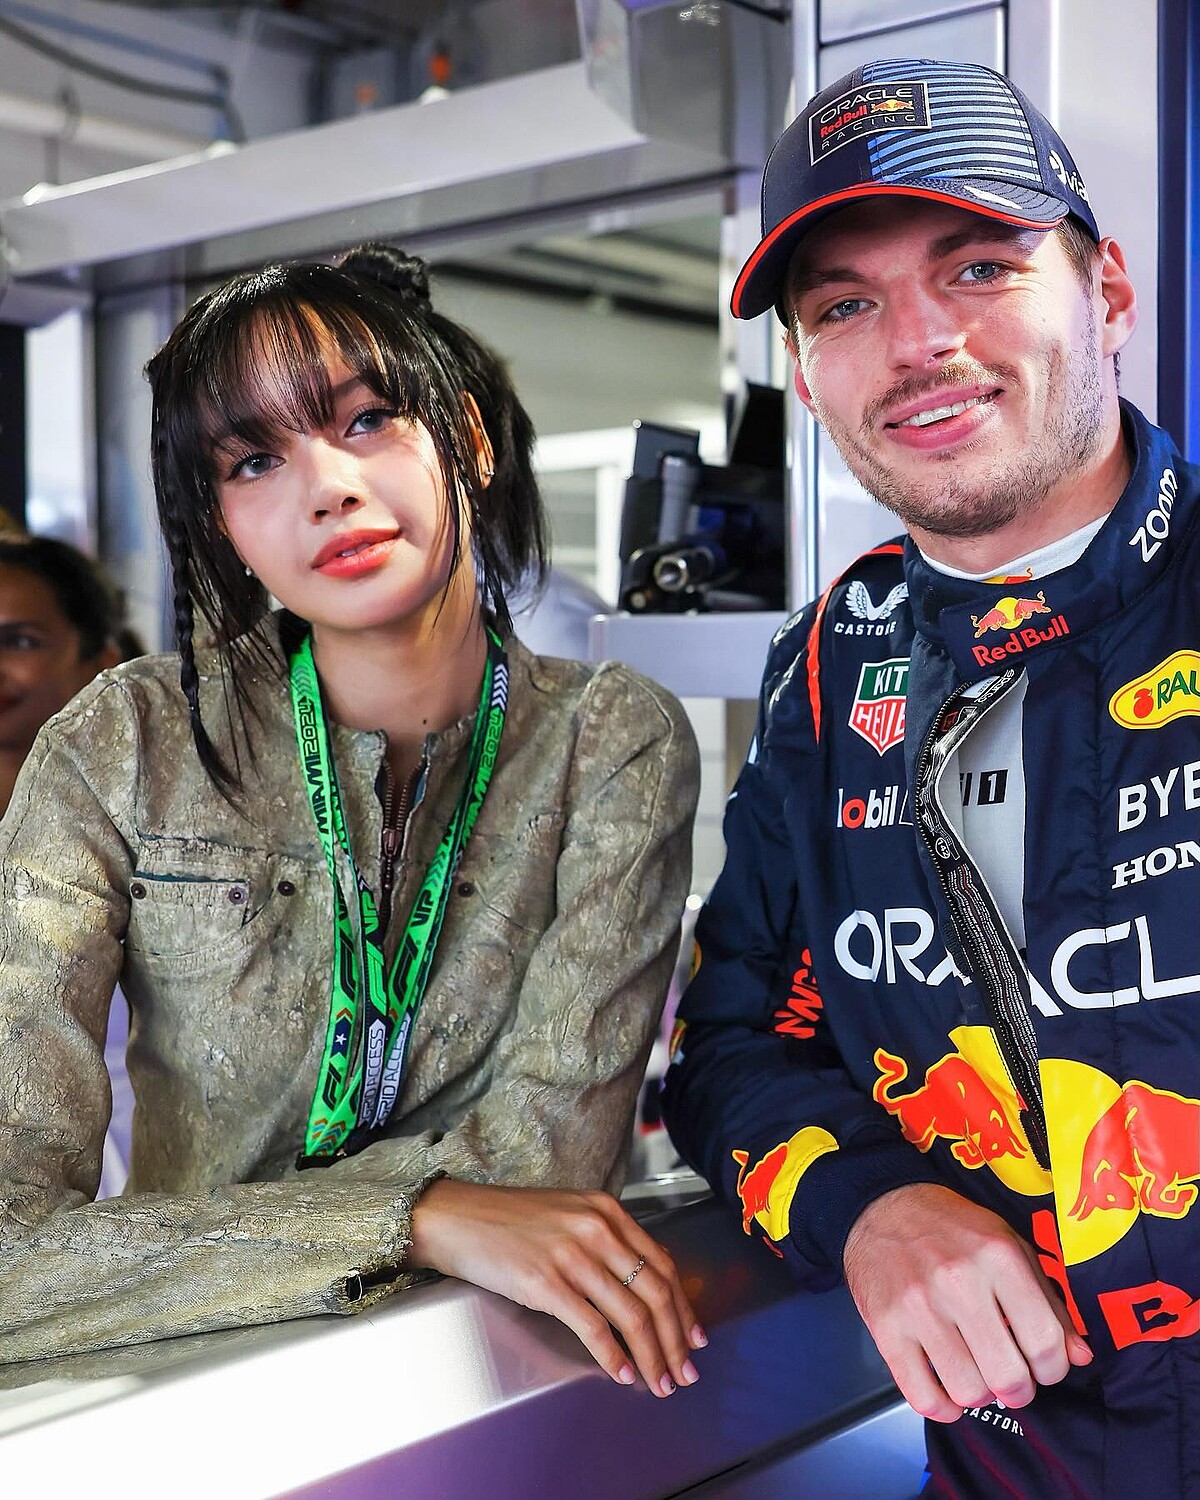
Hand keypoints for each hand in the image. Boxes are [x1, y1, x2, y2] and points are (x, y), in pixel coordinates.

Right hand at [409, 1179, 705, 1396]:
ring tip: (659, 1382)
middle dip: (676, 1340)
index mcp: (606, 1211)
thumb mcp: (569, 1214)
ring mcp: (572, 1255)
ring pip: (631, 1314)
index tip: (694, 1337)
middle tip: (685, 1372)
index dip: (684, 1307)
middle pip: (655, 1292)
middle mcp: (596, 1229)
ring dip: (652, 1356)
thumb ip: (608, 1240)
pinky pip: (593, 1327)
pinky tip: (621, 1373)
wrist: (457, 1217)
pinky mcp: (546, 1283)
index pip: (663, 1264)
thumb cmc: (509, 1220)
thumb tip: (645, 1282)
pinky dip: (613, 1357)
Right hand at [842, 1183, 1091, 1422]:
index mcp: (998, 1257)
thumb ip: (1049, 1300)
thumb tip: (1079, 1356)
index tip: (1043, 1366)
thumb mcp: (1010, 1245)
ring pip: (968, 1392)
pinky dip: (942, 1408)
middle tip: (1012, 1379)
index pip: (1045, 1342)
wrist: (883, 1206)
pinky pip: (922, 1396)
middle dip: (1019, 1390)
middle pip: (1008, 1376)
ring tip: (977, 1375)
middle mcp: (958, 1281)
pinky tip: (948, 1391)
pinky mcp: (885, 1326)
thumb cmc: (953, 1228)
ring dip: (981, 1396)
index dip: (1052, 1368)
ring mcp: (918, 1306)